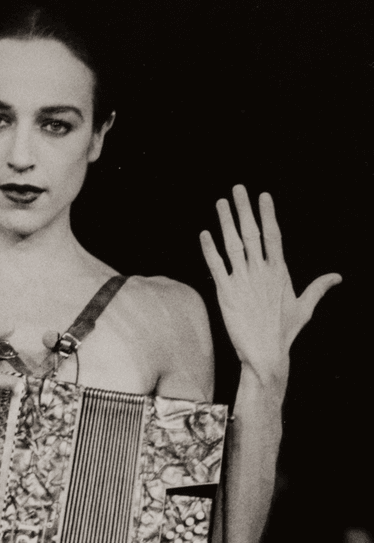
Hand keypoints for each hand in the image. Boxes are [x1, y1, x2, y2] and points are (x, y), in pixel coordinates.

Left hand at [200, 186, 341, 383]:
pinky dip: (210, 249)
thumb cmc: (285, 332)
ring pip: (232, 244)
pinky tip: (204, 234)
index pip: (273, 235)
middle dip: (244, 209)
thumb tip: (338, 277)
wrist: (265, 354)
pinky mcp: (226, 294)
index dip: (267, 214)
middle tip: (238, 188)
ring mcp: (243, 281)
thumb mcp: (305, 307)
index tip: (263, 195)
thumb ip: (319, 287)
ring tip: (221, 202)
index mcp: (279, 271)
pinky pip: (216, 266)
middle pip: (251, 233)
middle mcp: (261, 272)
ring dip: (226, 222)